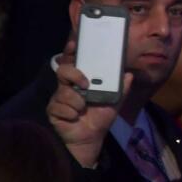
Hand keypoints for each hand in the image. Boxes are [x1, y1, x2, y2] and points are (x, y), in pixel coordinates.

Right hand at [46, 38, 133, 168]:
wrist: (90, 137)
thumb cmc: (100, 116)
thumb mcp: (115, 102)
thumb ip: (122, 88)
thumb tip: (128, 75)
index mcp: (81, 80)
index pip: (74, 62)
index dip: (71, 51)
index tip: (74, 43)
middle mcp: (68, 86)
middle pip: (63, 70)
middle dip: (74, 75)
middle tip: (85, 85)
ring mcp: (58, 97)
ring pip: (64, 92)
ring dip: (77, 102)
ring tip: (83, 110)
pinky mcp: (53, 110)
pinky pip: (60, 107)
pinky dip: (71, 113)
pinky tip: (74, 118)